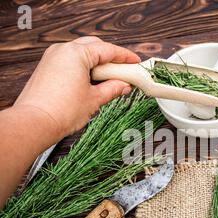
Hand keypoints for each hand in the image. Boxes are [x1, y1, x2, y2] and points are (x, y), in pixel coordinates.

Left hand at [13, 36, 139, 137]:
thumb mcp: (94, 99)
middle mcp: (62, 50)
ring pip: (82, 53)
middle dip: (111, 58)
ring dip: (98, 63)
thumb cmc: (61, 111)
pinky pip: (71, 61)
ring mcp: (53, 58)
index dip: (124, 56)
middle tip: (124, 71)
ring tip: (110, 78)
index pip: (107, 50)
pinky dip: (85, 67)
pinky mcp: (48, 68)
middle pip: (94, 47)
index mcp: (76, 53)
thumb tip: (124, 86)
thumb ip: (112, 89)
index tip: (135, 61)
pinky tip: (94, 81)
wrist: (35, 123)